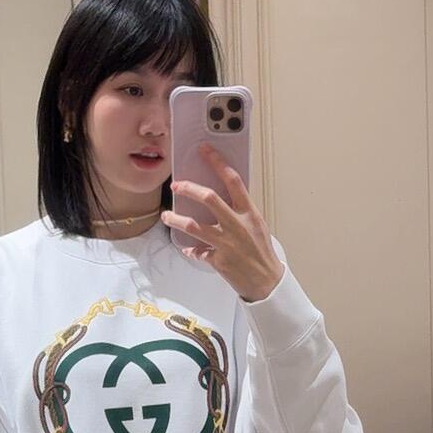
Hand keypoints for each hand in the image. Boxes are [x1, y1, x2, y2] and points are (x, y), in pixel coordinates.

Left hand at [162, 141, 284, 302]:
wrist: (266, 282)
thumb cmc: (262, 252)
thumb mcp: (256, 226)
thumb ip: (240, 212)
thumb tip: (222, 199)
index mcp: (249, 213)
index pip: (233, 181)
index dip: (217, 163)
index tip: (205, 150)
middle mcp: (237, 225)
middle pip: (209, 198)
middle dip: (189, 188)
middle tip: (176, 185)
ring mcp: (226, 243)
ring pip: (193, 225)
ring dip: (175, 219)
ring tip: (166, 216)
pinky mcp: (218, 260)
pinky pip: (197, 252)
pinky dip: (190, 250)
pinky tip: (187, 248)